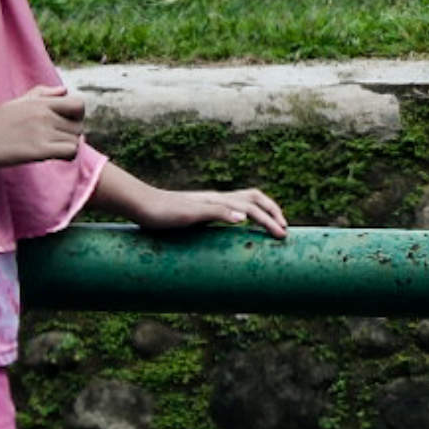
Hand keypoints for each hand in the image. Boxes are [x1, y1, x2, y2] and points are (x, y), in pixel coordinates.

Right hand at [0, 84, 84, 171]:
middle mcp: (44, 114)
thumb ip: (41, 94)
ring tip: (52, 149)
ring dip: (68, 146)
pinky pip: (70, 151)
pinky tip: (53, 157)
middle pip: (79, 125)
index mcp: (40, 102)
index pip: (79, 104)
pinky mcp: (39, 149)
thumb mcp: (17, 103)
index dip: (77, 116)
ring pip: (76, 139)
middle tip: (57, 140)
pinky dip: (67, 156)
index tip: (66, 125)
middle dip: (72, 134)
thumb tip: (65, 90)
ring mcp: (42, 131)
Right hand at [91, 161, 289, 237]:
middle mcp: (216, 198)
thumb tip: (236, 225)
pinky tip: (239, 220)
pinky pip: (213, 209)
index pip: (252, 198)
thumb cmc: (168, 216)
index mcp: (218, 201)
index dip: (270, 209)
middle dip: (274, 212)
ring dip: (262, 216)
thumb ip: (212, 221)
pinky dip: (228, 213)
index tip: (282, 226)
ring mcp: (205, 203)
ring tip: (276, 230)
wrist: (143, 205)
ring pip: (240, 204)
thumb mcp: (195, 220)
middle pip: (253, 197)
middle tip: (285, 231)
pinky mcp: (192, 211)